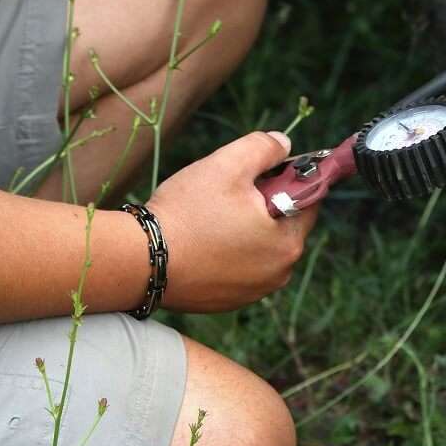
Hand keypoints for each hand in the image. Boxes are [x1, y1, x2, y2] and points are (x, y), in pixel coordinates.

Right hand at [149, 131, 317, 311]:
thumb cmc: (186, 212)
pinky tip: (201, 241)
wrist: (137, 260)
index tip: (259, 172)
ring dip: (245, 229)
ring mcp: (252, 292)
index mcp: (289, 243)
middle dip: (264, 205)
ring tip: (210, 217)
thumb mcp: (228, 165)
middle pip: (284, 224)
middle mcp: (278, 274)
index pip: (307, 200)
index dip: (286, 179)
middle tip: (227, 194)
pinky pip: (238, 267)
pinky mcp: (227, 301)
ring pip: (260, 246)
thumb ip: (263, 148)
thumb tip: (284, 144)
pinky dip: (227, 252)